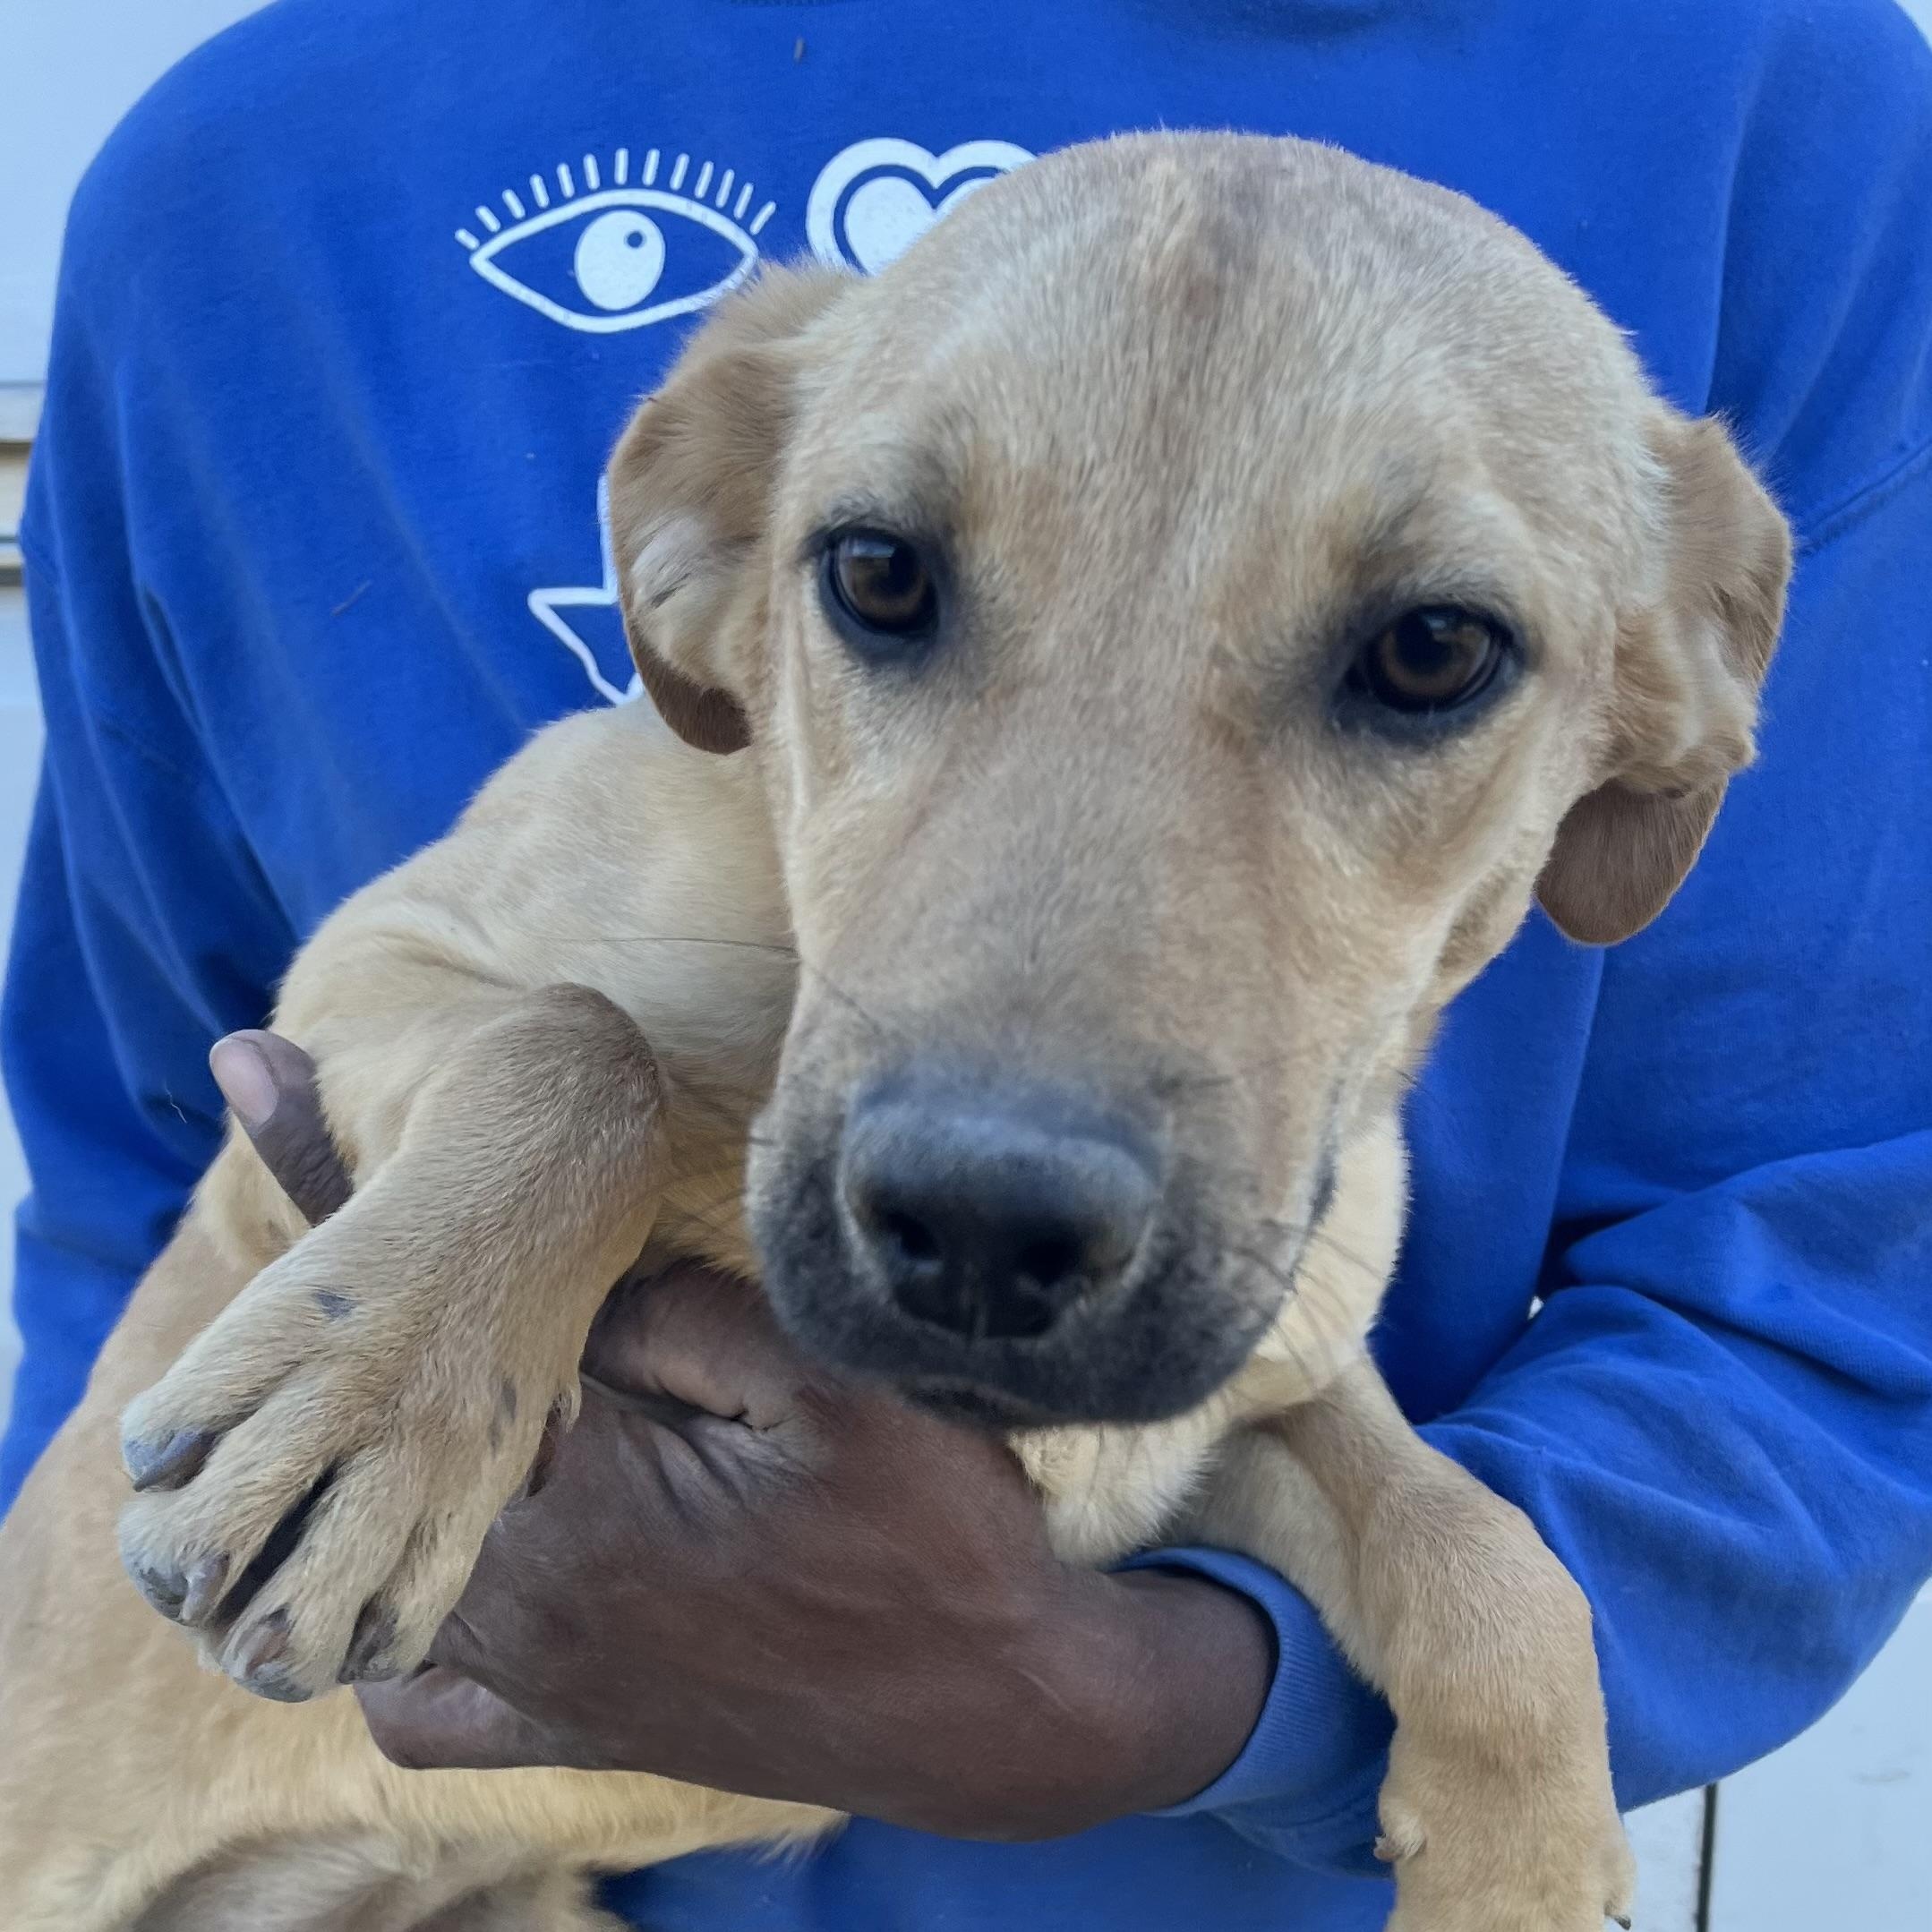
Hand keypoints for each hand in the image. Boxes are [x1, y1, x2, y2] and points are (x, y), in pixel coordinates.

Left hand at [211, 1029, 1274, 1839]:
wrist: (995, 1712)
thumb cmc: (937, 1538)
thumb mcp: (841, 1389)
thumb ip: (680, 1317)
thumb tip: (569, 1264)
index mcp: (579, 1509)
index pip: (426, 1326)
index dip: (340, 1191)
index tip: (263, 1082)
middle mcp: (524, 1607)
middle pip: (370, 1446)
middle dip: (345, 1332)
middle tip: (351, 1236)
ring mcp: (539, 1684)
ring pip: (367, 1572)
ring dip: (366, 1472)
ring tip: (406, 1391)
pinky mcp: (572, 1732)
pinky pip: (425, 1704)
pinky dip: (404, 1638)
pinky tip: (453, 1568)